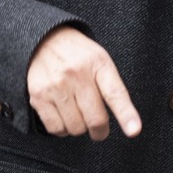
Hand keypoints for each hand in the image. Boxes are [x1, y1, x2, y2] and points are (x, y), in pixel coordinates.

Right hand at [26, 26, 141, 140]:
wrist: (45, 41)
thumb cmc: (79, 56)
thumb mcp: (101, 60)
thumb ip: (111, 86)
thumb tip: (126, 121)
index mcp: (98, 63)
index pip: (115, 93)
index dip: (126, 115)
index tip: (134, 131)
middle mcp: (77, 74)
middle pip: (95, 119)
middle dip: (100, 131)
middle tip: (99, 129)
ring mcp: (56, 86)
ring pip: (75, 128)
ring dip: (80, 128)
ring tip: (78, 114)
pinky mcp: (39, 97)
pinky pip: (56, 129)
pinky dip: (63, 129)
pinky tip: (64, 117)